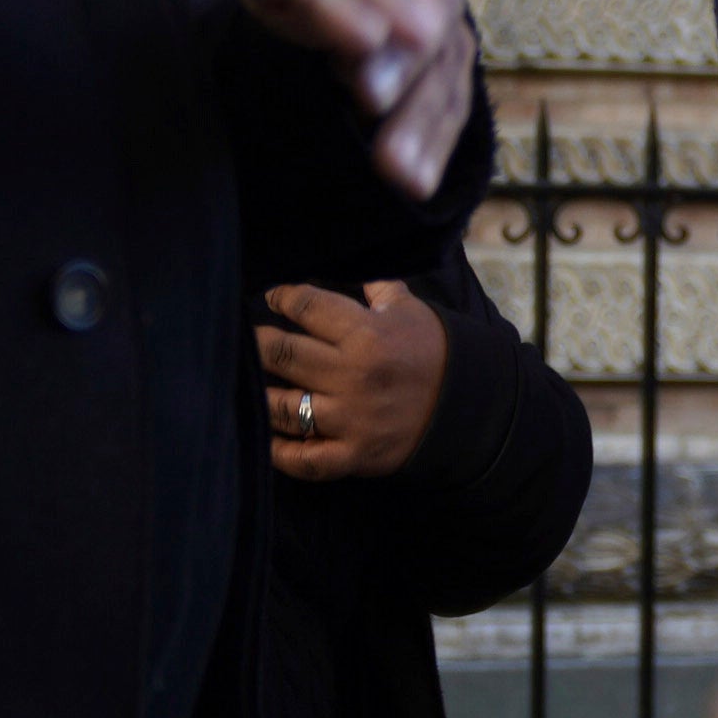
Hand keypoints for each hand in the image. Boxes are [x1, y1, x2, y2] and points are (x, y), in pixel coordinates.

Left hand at [233, 0, 478, 203]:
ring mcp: (444, 18)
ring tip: (397, 174)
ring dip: (421, 124)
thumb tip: (312, 21)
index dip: (372, 0)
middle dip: (402, 64)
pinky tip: (415, 186)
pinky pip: (453, 105)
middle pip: (431, 13)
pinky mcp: (452, 62)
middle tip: (369, 101)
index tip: (349, 50)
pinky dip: (434, 148)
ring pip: (446, 69)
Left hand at [258, 280, 450, 481]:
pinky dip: (279, 452)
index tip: (272, 297)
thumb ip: (376, 285)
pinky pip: (304, 459)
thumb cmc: (434, 352)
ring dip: (258, 394)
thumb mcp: (409, 310)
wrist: (470, 407)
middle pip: (282, 353)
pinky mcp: (354, 456)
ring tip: (248, 383)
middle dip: (257, 343)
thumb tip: (349, 258)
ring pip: (281, 407)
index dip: (281, 297)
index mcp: (367, 334)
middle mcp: (353, 376)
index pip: (305, 306)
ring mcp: (351, 420)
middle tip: (246, 338)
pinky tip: (263, 439)